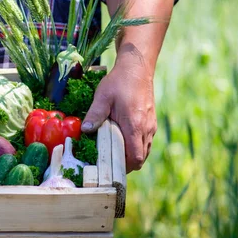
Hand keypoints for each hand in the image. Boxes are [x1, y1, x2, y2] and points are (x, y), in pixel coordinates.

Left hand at [81, 57, 156, 172]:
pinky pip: (146, 141)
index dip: (125, 167)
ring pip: (145, 150)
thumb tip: (85, 130)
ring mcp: (151, 126)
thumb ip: (94, 115)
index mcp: (134, 126)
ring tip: (115, 153)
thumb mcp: (102, 97)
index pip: (136, 157)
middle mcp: (146, 129)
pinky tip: (122, 140)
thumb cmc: (119, 82)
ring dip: (132, 155)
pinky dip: (136, 146)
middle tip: (109, 163)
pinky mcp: (151, 122)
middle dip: (127, 164)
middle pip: (141, 158)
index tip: (111, 169)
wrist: (137, 68)